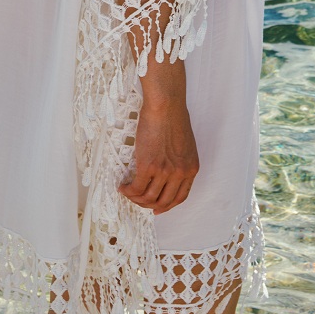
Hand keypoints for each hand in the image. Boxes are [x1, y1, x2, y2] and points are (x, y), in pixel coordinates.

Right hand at [118, 98, 198, 214]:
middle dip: (148, 204)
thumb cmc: (174, 117)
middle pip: (163, 201)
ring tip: (128, 192)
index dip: (167, 206)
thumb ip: (179, 160)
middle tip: (138, 199)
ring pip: (148, 198)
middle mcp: (180, 174)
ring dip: (136, 198)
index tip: (157, 207)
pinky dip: (128, 191)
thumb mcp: (185, 144)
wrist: (166, 105)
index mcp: (191, 169)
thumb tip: (166, 169)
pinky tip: (123, 187)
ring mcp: (164, 172)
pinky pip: (136, 188)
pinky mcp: (148, 166)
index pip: (180, 197)